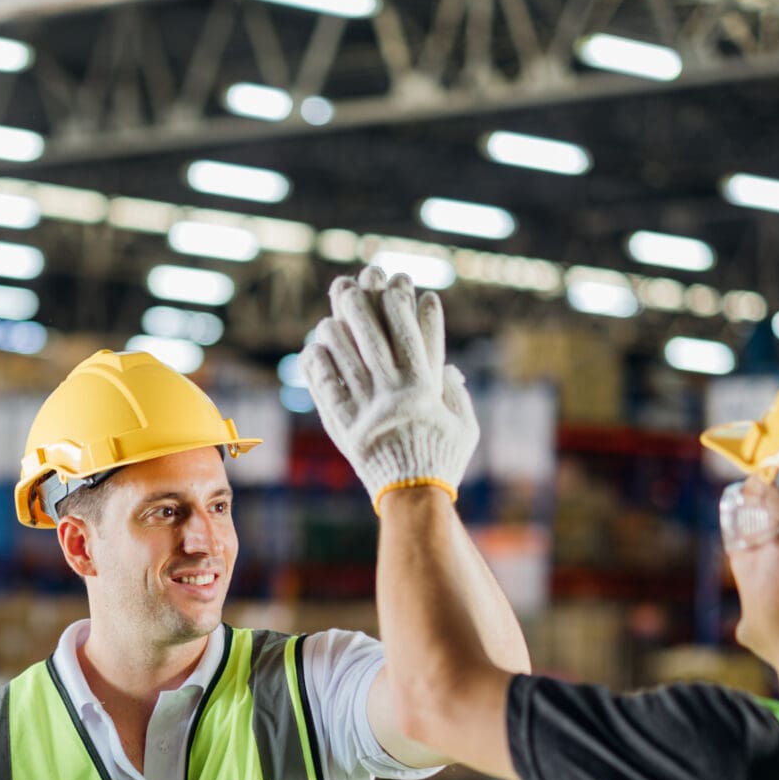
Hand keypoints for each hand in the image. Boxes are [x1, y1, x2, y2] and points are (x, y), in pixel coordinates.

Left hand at [302, 266, 478, 505]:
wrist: (414, 500)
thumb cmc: (442, 460)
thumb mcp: (464, 425)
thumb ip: (455, 393)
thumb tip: (448, 367)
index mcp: (425, 390)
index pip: (411, 334)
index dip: (402, 302)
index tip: (397, 279)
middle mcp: (393, 396)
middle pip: (372, 338)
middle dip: (360, 306)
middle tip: (350, 282)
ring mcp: (367, 412)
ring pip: (345, 360)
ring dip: (335, 332)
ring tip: (328, 315)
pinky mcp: (345, 429)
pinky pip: (326, 391)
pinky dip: (319, 368)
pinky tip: (313, 350)